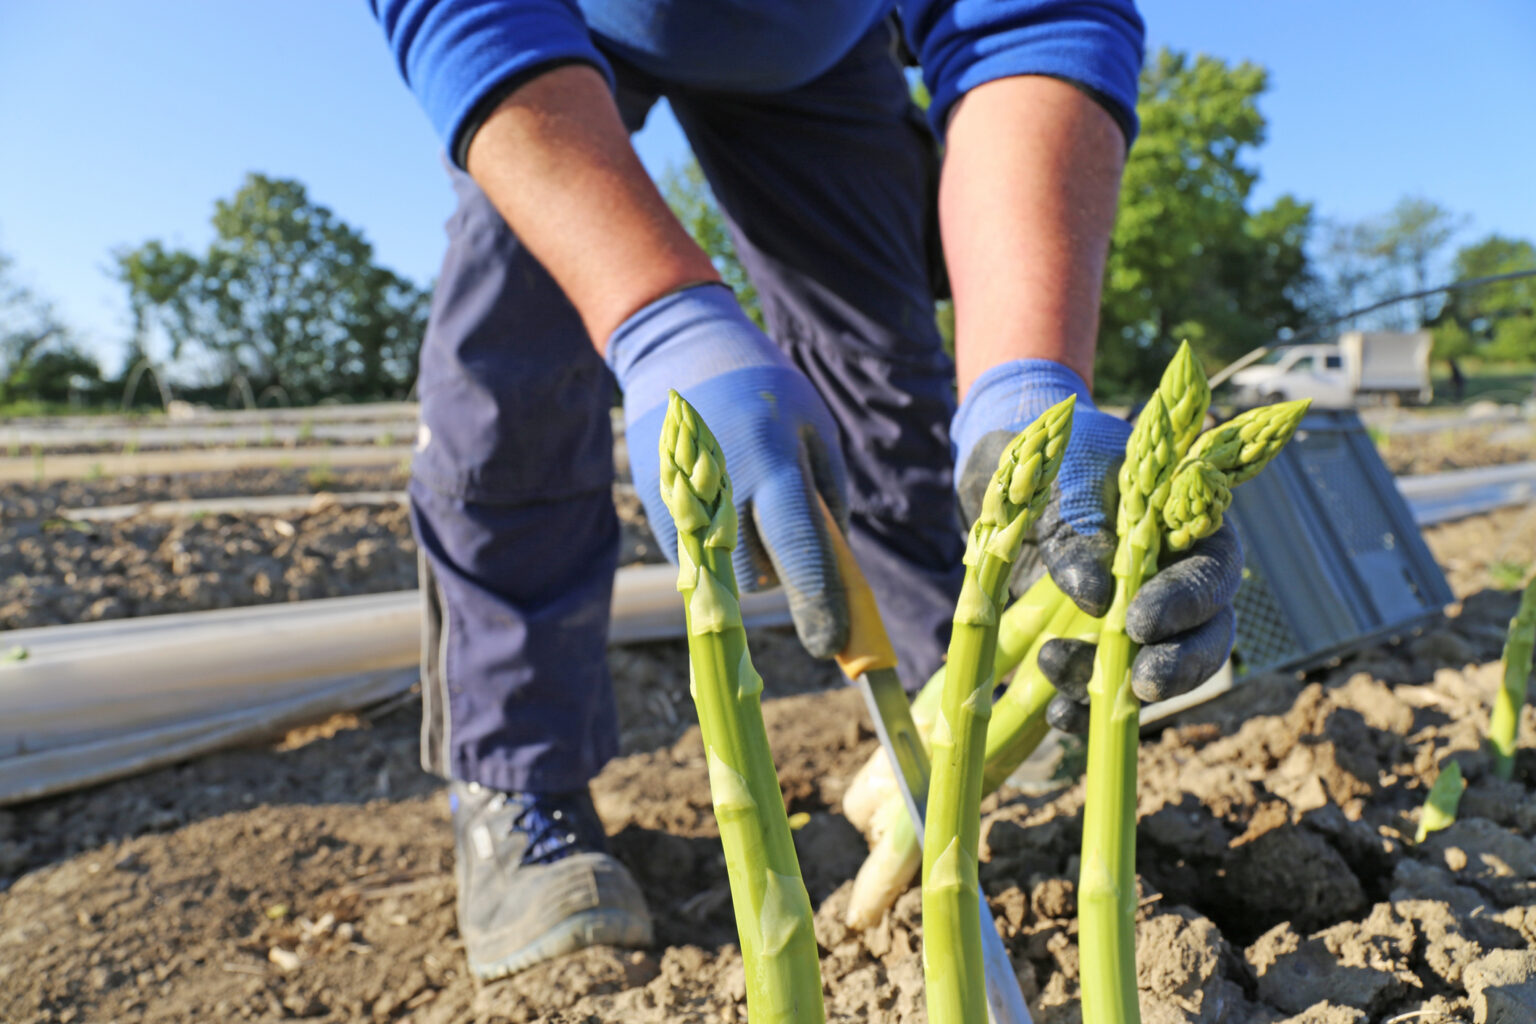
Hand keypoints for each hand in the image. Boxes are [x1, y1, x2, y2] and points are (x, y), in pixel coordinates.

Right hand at [609, 284, 849, 656]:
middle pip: (758, 576)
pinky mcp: (659, 508)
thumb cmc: (766, 391)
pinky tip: (722, 499)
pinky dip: (719, 546)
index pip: (798, 552)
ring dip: (749, 561)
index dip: (817, 603)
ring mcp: (684, 502)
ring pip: (725, 574)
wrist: (682, 354)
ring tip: (751, 503)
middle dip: (781, 574)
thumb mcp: (815, 428)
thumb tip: (832, 567)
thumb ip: (828, 498)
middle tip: (787, 530)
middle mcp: (724, 489)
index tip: (832, 643)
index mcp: (772, 466)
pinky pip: (698, 558)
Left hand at [952, 360, 1242, 727]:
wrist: (1007, 473)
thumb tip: (1096, 597)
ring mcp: (1140, 619)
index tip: (1137, 620)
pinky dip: (1087, 711)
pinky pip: (1109, 692)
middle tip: (1141, 684)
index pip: (1210, 572)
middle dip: (1178, 665)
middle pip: (1207, 635)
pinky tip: (1058, 717)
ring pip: (1158, 670)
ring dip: (1116, 686)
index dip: (1185, 602)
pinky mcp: (1100, 649)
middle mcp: (1175, 579)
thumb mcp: (1056, 482)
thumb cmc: (1045, 460)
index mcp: (1185, 526)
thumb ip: (1078, 530)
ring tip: (1054, 666)